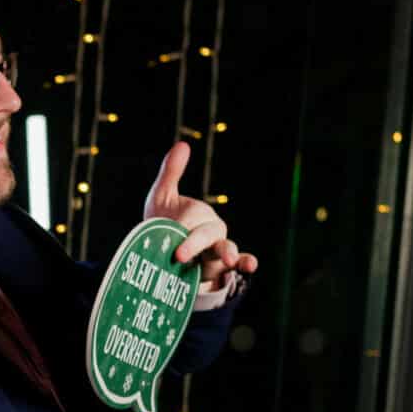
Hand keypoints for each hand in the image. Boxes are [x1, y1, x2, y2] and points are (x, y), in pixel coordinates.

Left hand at [144, 142, 258, 289]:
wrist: (161, 255)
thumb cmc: (163, 223)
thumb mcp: (163, 197)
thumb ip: (172, 172)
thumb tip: (183, 143)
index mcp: (198, 214)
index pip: (189, 219)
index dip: (178, 229)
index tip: (167, 237)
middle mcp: (211, 230)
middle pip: (207, 234)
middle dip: (194, 243)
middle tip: (179, 255)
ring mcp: (217, 250)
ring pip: (227, 248)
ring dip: (229, 253)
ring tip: (228, 260)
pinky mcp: (219, 268)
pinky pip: (237, 263)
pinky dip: (246, 263)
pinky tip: (251, 266)